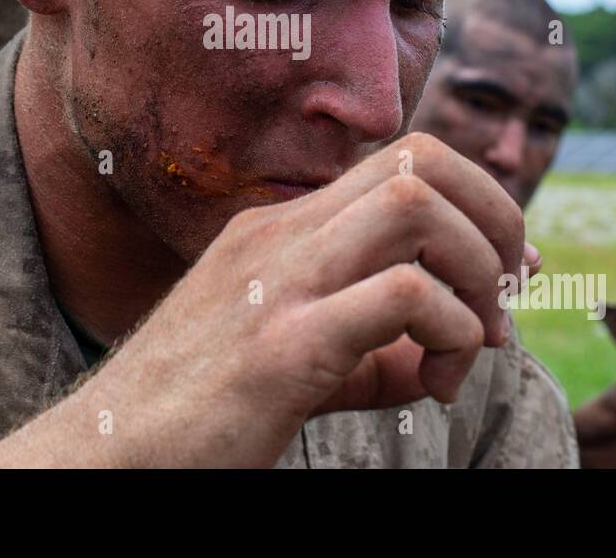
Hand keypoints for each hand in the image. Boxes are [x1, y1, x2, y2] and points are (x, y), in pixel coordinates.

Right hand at [0, 132, 526, 467]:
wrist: (108, 454)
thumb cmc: (199, 412)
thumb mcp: (293, 356)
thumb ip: (374, 344)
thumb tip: (453, 345)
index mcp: (281, 229)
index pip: (404, 161)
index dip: (479, 201)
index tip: (507, 269)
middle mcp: (281, 235)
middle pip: (422, 160)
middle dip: (496, 220)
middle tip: (505, 297)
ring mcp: (279, 283)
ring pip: (416, 206)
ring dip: (476, 271)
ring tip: (471, 342)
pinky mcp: (283, 346)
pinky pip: (402, 296)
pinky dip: (448, 331)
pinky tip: (433, 382)